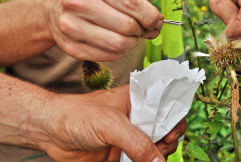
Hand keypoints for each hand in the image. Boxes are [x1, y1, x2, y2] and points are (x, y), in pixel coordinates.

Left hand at [43, 85, 185, 161]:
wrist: (50, 131)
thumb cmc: (78, 115)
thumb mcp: (111, 125)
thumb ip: (137, 143)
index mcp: (138, 100)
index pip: (167, 107)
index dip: (174, 120)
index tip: (171, 134)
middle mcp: (137, 118)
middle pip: (165, 130)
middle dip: (168, 141)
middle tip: (161, 148)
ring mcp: (129, 136)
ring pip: (155, 148)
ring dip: (157, 156)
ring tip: (150, 159)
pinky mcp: (121, 152)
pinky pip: (140, 160)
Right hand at [46, 0, 163, 61]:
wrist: (55, 9)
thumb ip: (136, 0)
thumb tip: (156, 23)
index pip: (132, 3)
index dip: (151, 17)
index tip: (157, 22)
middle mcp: (77, 1)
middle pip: (127, 26)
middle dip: (142, 30)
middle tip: (143, 29)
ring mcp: (70, 26)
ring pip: (118, 44)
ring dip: (132, 43)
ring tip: (130, 36)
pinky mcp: (70, 47)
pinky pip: (108, 56)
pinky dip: (120, 52)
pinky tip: (117, 42)